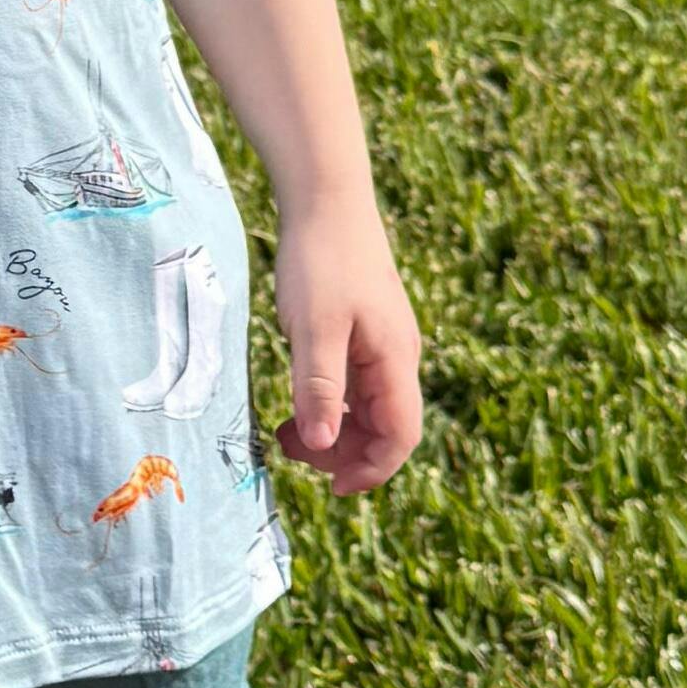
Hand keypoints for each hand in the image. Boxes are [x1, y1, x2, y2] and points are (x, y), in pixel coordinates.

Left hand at [272, 205, 422, 490]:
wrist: (325, 199)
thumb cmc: (320, 260)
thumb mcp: (313, 329)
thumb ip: (319, 389)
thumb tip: (324, 448)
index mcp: (395, 359)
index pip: (401, 435)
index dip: (372, 469)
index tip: (333, 488)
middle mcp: (397, 356)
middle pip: (384, 427)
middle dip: (344, 453)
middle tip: (291, 453)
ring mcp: (381, 344)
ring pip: (367, 408)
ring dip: (333, 430)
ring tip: (285, 434)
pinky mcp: (362, 331)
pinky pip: (353, 385)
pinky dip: (328, 403)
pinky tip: (296, 403)